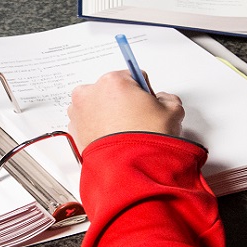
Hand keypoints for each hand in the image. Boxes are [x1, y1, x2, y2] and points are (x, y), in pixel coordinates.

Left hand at [68, 71, 184, 150]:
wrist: (130, 169)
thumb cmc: (144, 140)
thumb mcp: (172, 111)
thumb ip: (167, 98)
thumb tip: (163, 101)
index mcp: (112, 80)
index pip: (132, 77)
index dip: (143, 92)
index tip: (146, 103)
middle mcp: (90, 93)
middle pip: (111, 91)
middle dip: (123, 103)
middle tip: (136, 120)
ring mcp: (79, 113)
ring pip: (97, 107)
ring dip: (108, 115)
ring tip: (124, 131)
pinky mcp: (74, 131)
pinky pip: (88, 124)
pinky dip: (98, 129)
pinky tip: (113, 139)